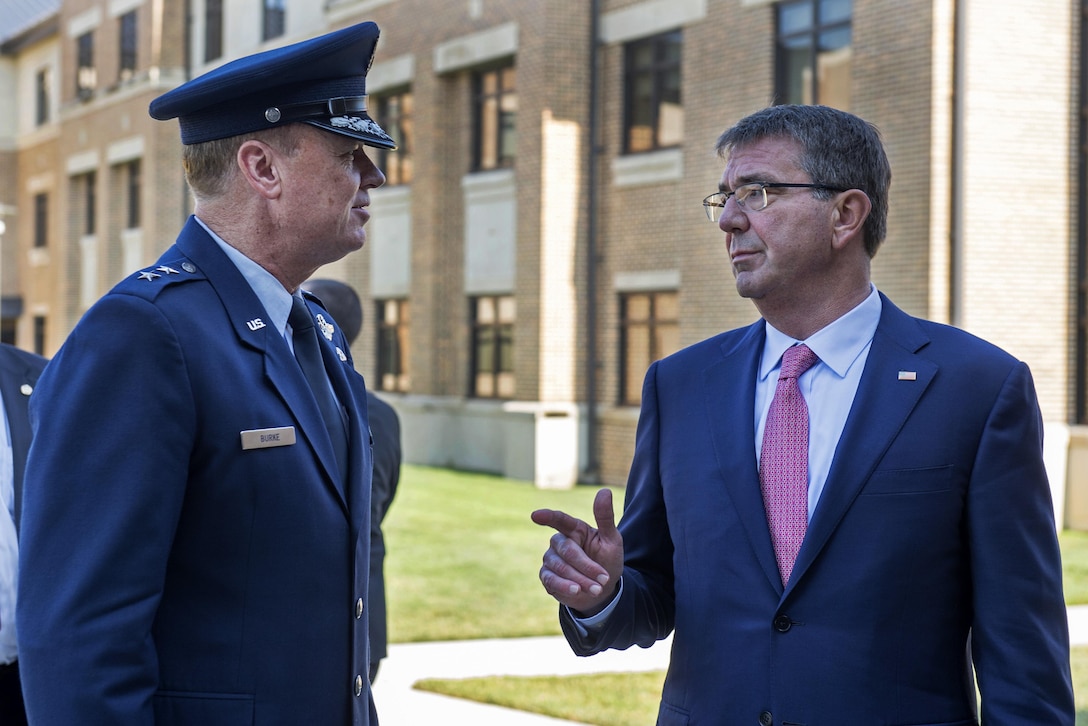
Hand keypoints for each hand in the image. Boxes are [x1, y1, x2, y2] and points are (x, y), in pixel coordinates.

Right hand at [531, 488, 623, 615]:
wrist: (602, 590)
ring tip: (596, 589)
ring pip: (559, 567)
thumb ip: (605, 518)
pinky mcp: (547, 576)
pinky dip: (565, 586)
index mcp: (574, 529)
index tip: (536, 515)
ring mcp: (551, 559)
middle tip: (603, 579)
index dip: (548, 517)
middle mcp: (559, 542)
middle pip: (567, 550)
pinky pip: (551, 580)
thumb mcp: (612, 540)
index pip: (559, 520)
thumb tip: (604, 490)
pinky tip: (577, 592)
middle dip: (586, 566)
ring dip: (580, 579)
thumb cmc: (607, 560)